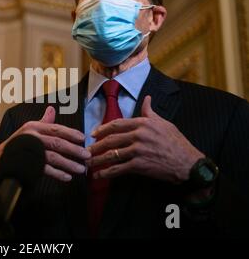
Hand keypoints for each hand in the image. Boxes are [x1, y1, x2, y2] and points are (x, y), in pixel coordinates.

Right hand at [0, 106, 90, 188]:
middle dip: (74, 149)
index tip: (83, 138)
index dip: (71, 133)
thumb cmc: (17, 145)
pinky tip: (67, 177)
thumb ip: (43, 122)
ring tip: (80, 169)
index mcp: (33, 127)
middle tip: (87, 155)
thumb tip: (52, 109)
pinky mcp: (27, 165)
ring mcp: (29, 151)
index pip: (55, 128)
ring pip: (53, 157)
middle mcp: (31, 137)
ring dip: (69, 163)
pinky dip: (57, 174)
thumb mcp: (28, 130)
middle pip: (57, 142)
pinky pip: (45, 169)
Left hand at [86, 96, 203, 182]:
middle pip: (111, 139)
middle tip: (86, 150)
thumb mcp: (164, 123)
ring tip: (89, 163)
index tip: (93, 134)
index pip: (117, 124)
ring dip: (98, 160)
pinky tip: (99, 175)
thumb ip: (150, 112)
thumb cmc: (176, 142)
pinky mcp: (140, 165)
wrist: (189, 163)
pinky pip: (119, 168)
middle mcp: (139, 135)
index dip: (102, 129)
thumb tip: (147, 98)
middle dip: (96, 146)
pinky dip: (107, 172)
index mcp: (143, 123)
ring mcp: (138, 150)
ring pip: (112, 154)